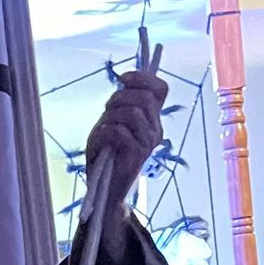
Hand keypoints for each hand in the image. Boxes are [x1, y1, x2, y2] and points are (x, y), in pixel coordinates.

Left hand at [84, 68, 168, 251]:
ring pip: (133, 112)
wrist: (104, 186)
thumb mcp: (113, 120)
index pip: (160, 88)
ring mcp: (149, 144)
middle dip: (119, 98)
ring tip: (104, 128)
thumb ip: (122, 102)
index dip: (142, 78)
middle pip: (145, 97)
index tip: (122, 80)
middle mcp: (156, 130)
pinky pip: (120, 131)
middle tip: (107, 111)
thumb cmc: (106, 151)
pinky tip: (102, 141)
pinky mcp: (138, 156)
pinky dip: (105, 132)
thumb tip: (125, 81)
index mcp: (153, 119)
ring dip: (111, 115)